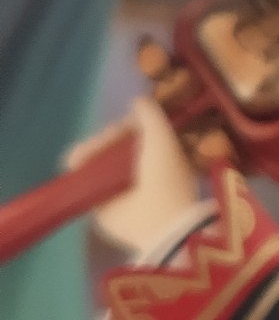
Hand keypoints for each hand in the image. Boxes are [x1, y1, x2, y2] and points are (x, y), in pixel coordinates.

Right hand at [65, 97, 203, 254]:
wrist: (158, 220)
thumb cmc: (164, 176)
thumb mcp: (163, 138)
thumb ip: (151, 115)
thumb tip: (137, 99)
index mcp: (156, 153)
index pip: (132, 132)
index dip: (121, 128)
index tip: (118, 129)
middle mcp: (136, 167)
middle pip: (111, 144)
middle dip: (101, 140)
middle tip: (99, 145)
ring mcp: (117, 185)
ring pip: (96, 158)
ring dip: (87, 150)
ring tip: (80, 156)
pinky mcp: (101, 201)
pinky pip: (85, 178)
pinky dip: (77, 168)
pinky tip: (73, 163)